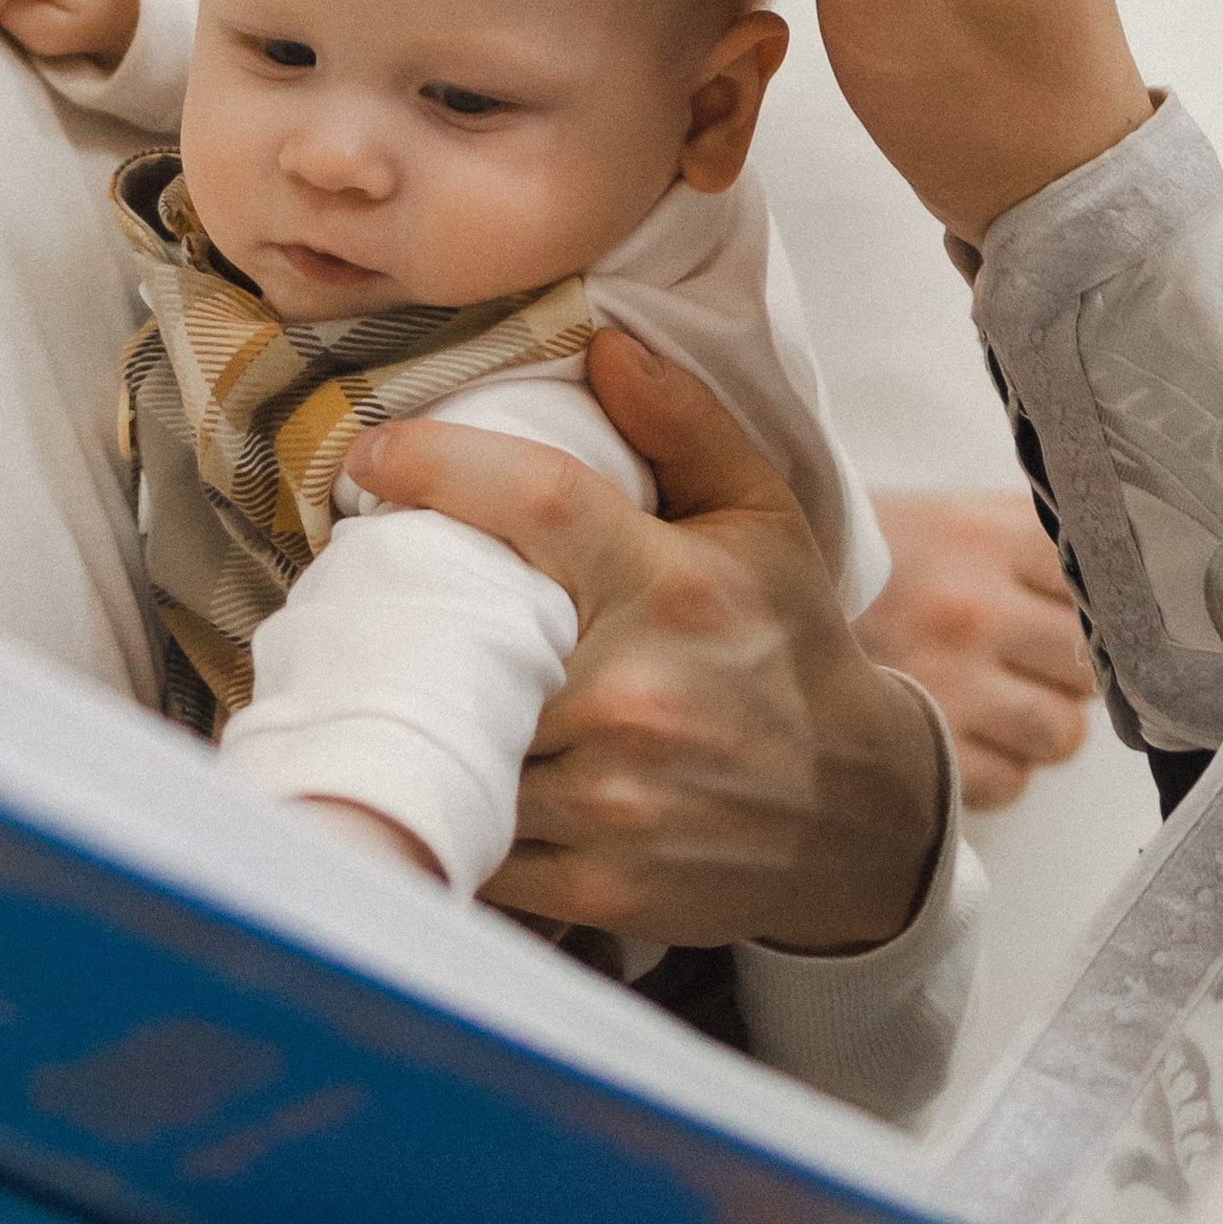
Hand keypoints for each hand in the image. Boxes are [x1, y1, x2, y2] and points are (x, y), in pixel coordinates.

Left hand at [351, 328, 944, 954]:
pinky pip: (477, 836)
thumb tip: (605, 341)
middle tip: (367, 589)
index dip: (433, 463)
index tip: (369, 455)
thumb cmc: (790, 648)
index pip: (530, 498)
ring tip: (391, 679)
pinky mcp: (595, 882)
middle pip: (464, 635)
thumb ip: (685, 422)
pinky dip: (453, 803)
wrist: (855, 818)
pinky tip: (443, 769)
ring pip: (461, 743)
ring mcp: (613, 798)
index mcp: (669, 584)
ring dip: (421, 713)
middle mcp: (635, 693)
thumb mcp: (762, 518)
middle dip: (404, 612)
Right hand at [861, 492, 1094, 811]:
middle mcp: (971, 607)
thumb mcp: (942, 517)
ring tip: (992, 703)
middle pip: (1089, 665)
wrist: (742, 603)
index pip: (1099, 583)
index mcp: (980, 534)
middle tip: (1018, 661)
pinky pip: (1009, 783)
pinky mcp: (924, 751)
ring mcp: (948, 684)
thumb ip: (1023, 537)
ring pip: (1061, 732)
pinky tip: (955, 734)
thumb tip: (1122, 572)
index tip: (1054, 611)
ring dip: (1035, 726)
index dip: (1082, 606)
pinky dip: (992, 769)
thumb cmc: (859, 569)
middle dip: (1061, 671)